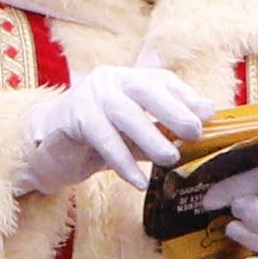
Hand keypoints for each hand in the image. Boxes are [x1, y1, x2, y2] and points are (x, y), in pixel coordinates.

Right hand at [12, 65, 212, 195]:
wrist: (49, 150)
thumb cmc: (98, 140)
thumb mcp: (136, 134)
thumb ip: (164, 127)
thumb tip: (206, 118)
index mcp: (128, 78)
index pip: (161, 80)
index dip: (186, 96)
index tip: (208, 114)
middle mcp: (109, 80)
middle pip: (145, 89)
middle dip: (172, 110)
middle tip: (194, 132)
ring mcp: (88, 96)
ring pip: (124, 113)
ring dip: (149, 137)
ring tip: (170, 158)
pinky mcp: (72, 118)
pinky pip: (101, 138)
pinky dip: (122, 161)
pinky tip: (137, 180)